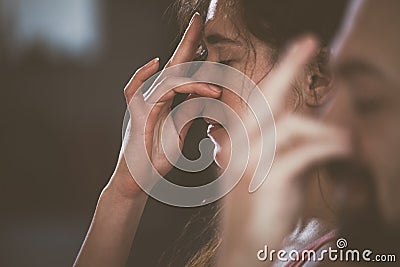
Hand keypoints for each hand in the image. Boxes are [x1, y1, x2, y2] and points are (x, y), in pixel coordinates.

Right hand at [109, 13, 221, 197]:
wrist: (138, 179)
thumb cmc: (157, 158)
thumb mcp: (180, 133)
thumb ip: (189, 114)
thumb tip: (205, 99)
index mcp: (168, 100)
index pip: (184, 72)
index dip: (194, 54)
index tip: (208, 39)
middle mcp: (156, 97)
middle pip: (173, 65)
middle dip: (187, 42)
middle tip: (199, 20)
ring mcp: (144, 104)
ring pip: (165, 79)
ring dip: (191, 79)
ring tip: (214, 82)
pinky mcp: (134, 115)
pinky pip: (134, 90)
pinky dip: (141, 75)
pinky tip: (153, 63)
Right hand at [218, 36, 349, 265]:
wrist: (244, 245)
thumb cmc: (259, 207)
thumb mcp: (271, 170)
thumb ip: (286, 145)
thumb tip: (314, 123)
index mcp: (238, 142)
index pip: (258, 100)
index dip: (279, 72)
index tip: (299, 49)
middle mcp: (239, 146)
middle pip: (265, 98)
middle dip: (287, 67)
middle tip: (308, 42)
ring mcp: (250, 162)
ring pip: (291, 125)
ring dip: (325, 130)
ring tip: (348, 141)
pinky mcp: (268, 180)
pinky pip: (305, 152)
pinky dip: (330, 146)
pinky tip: (346, 149)